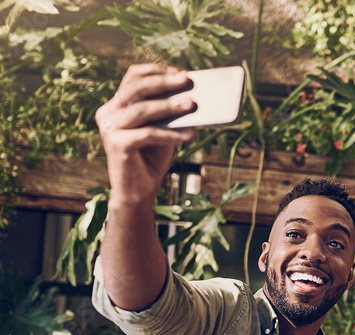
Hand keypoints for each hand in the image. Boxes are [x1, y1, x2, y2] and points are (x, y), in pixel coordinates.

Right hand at [96, 64, 194, 205]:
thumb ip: (170, 113)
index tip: (179, 72)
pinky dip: (170, 134)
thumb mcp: (163, 129)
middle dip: (164, 83)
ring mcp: (109, 128)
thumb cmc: (151, 157)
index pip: (133, 78)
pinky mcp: (116, 144)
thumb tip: (192, 96)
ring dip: (170, 106)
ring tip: (192, 105)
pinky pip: (147, 134)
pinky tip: (188, 135)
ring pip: (142, 110)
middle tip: (187, 80)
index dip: (156, 71)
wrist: (137, 190)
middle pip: (137, 89)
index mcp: (116, 104)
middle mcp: (108, 113)